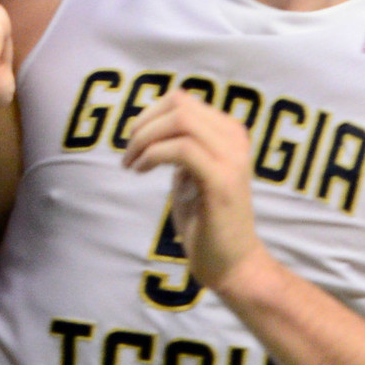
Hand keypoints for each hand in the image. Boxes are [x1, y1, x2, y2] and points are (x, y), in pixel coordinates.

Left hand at [121, 90, 264, 294]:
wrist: (233, 264)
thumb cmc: (208, 221)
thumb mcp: (191, 172)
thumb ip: (181, 146)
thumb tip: (153, 125)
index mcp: (229, 133)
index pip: (182, 99)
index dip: (149, 114)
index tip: (134, 140)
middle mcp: (235, 139)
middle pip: (179, 104)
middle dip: (143, 124)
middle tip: (128, 153)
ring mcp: (232, 158)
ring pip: (180, 120)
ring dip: (145, 139)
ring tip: (132, 163)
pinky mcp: (221, 180)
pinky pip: (180, 148)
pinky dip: (153, 155)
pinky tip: (141, 170)